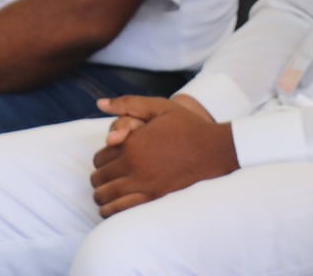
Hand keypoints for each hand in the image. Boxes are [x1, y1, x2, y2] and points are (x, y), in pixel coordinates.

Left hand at [88, 96, 235, 216]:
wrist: (214, 149)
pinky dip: (110, 209)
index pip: (99, 159)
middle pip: (99, 179)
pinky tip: (113, 206)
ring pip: (105, 196)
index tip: (110, 160)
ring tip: (108, 192)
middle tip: (108, 177)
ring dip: (102, 195)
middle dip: (100, 178)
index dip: (101, 160)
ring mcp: (143, 183)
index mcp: (132, 144)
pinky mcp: (153, 197)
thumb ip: (128, 104)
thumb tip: (100, 103)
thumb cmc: (188, 126)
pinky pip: (119, 209)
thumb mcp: (160, 107)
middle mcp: (133, 165)